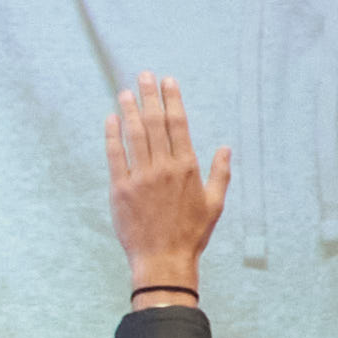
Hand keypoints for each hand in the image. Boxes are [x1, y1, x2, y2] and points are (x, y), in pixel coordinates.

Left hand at [108, 72, 232, 294]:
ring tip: (124, 92)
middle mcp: (164, 168)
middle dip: (149, 96)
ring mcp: (141, 178)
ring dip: (129, 110)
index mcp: (187, 168)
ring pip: (134, 135)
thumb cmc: (192, 235)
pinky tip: (111, 120)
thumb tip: (226, 149)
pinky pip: (115, 155)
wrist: (164, 261)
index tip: (167, 81)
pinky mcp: (121, 190)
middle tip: (143, 76)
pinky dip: (112, 135)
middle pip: (156, 123)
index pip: (179, 124)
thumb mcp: (215, 204)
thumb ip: (220, 174)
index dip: (172, 99)